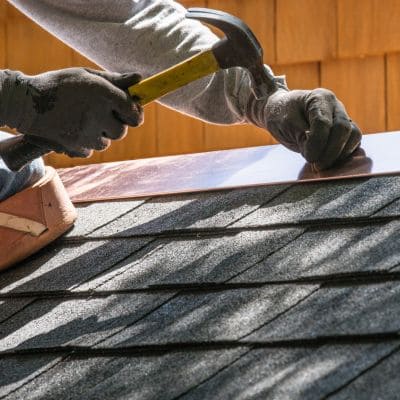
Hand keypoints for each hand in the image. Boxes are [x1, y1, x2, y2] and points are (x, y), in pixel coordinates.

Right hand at [0, 68, 142, 156]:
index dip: (135, 114)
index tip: (131, 113)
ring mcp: (87, 133)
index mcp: (103, 94)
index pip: (133, 112)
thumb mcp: (86, 76)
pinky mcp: (76, 146)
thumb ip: (114, 80)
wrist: (27, 103)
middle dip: (115, 125)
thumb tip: (139, 80)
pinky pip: (90, 150)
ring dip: (100, 134)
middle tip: (101, 115)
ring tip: (83, 120)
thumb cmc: (60, 85)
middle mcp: (98, 115)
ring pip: (106, 142)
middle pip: (121, 132)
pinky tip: (73, 129)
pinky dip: (85, 142)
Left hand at [264, 88, 361, 169]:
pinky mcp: (344, 130)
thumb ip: (301, 138)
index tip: (309, 158)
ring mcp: (342, 116)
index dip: (317, 144)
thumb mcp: (285, 125)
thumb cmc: (280, 115)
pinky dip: (343, 154)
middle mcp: (334, 105)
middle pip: (343, 128)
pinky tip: (330, 162)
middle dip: (331, 152)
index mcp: (319, 98)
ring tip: (323, 165)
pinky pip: (353, 142)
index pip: (323, 123)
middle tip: (318, 166)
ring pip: (354, 135)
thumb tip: (317, 156)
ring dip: (340, 154)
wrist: (279, 111)